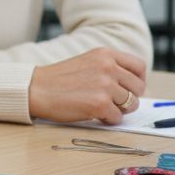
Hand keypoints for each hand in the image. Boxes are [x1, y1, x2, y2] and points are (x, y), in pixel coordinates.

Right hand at [27, 47, 145, 124]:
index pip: (139, 66)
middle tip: (115, 103)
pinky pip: (117, 118)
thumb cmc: (59, 79)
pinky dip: (107, 120)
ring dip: (119, 110)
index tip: (131, 89)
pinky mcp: (100, 103)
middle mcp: (108, 67)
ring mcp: (105, 85)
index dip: (138, 80)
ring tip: (102, 108)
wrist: (36, 89)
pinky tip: (94, 115)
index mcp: (106, 54)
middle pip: (138, 87)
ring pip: (131, 104)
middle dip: (130, 98)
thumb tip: (135, 89)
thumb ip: (110, 69)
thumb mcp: (88, 62)